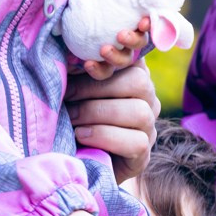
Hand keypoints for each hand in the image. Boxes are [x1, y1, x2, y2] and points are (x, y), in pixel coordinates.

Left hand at [66, 61, 159, 181]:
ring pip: (139, 111)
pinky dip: (103, 136)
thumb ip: (75, 71)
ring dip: (97, 113)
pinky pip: (136, 141)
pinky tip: (81, 135)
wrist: (69, 162)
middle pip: (139, 81)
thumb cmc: (67, 118)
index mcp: (131, 75)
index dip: (118, 53)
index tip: (87, 60)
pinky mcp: (143, 154)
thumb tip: (69, 54)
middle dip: (97, 87)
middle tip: (67, 95)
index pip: (136, 55)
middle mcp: (146, 99)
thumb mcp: (69, 91)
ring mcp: (148, 127)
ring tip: (71, 118)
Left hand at [80, 0, 149, 79]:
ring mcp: (118, 58)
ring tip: (104, 49)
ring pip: (123, 61)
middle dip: (132, 39)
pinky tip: (88, 63)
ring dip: (115, 55)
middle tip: (122, 34)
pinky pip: (104, 73)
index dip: (149, 25)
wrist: (82, 45)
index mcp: (133, 25)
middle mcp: (129, 43)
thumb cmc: (97, 17)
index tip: (144, 21)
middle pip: (138, 44)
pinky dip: (97, 69)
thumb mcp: (99, 4)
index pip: (146, 26)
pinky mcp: (105, 71)